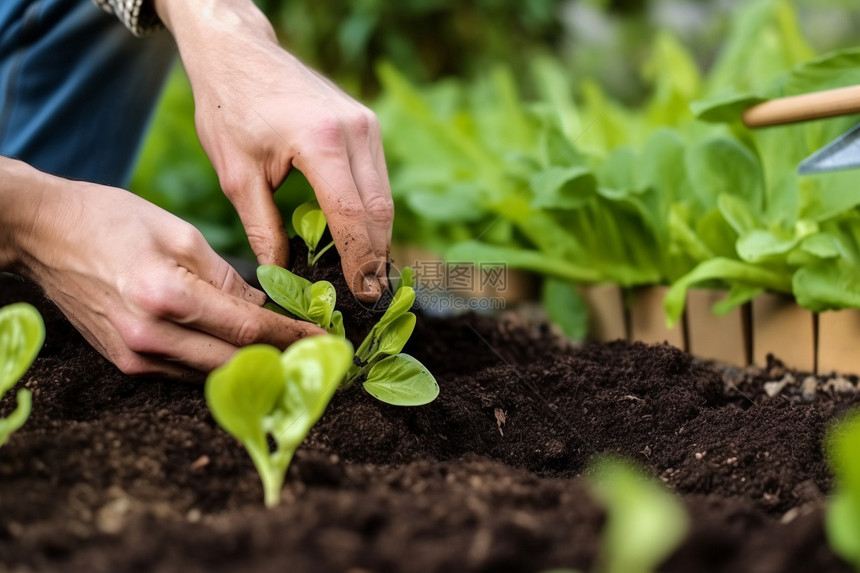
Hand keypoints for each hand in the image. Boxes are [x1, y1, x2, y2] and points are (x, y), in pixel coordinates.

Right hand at [2, 160, 323, 377]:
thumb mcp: (179, 234)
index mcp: (168, 296)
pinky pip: (184, 372)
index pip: (247, 329)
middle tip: (314, 355)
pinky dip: (214, 364)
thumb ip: (226, 277)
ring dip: (250, 368)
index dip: (291, 336)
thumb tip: (263, 308)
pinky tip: (238, 354)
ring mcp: (134, 357)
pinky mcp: (124, 363)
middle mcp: (150, 337)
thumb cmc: (111, 220)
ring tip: (286, 356)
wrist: (43, 233)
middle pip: (233, 362)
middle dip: (279, 360)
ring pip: (210, 374)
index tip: (323, 339)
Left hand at [156, 0, 392, 302]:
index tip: (360, 295)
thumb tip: (282, 275)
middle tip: (366, 294)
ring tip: (364, 273)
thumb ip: (263, 228)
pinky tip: (358, 236)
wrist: (238, 52)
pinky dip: (371, 212)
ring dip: (377, 237)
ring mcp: (365, 124)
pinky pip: (377, 179)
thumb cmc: (229, 107)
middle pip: (379, 211)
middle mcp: (354, 130)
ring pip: (384, 197)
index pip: (351, 217)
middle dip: (375, 257)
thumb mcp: (236, 175)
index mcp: (320, 141)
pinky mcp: (366, 123)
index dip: (358, 261)